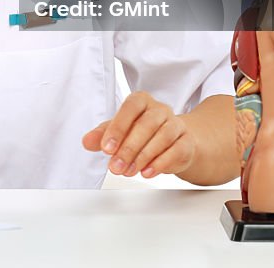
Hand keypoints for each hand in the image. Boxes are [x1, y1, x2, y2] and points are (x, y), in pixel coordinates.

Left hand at [81, 91, 195, 178]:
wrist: (173, 142)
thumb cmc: (141, 133)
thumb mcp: (119, 132)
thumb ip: (102, 135)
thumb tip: (87, 141)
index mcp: (141, 101)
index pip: (130, 108)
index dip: (118, 127)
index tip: (107, 148)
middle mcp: (160, 109)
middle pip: (146, 125)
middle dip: (128, 148)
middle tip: (115, 166)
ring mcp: (176, 124)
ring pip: (162, 137)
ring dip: (142, 157)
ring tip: (128, 171)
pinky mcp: (186, 142)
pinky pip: (176, 150)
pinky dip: (160, 163)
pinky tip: (147, 172)